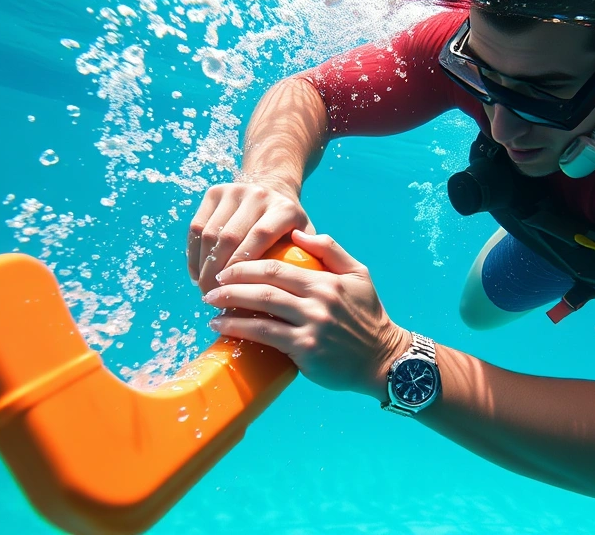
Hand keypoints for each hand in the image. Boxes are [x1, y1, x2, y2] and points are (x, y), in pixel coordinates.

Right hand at [188, 176, 313, 293]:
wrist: (273, 190)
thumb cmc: (289, 228)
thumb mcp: (304, 242)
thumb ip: (304, 263)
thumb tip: (286, 295)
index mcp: (284, 209)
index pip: (260, 237)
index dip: (243, 266)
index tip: (233, 291)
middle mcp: (259, 195)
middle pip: (230, 237)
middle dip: (218, 272)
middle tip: (215, 297)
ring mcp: (234, 191)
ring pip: (209, 233)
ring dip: (203, 265)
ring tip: (205, 288)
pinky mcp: (214, 192)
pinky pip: (196, 227)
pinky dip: (193, 254)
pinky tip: (197, 273)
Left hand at [202, 230, 410, 400]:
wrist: (383, 360)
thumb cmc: (369, 316)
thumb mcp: (359, 274)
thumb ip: (330, 250)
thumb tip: (297, 234)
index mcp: (327, 281)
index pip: (278, 267)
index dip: (247, 265)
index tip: (228, 269)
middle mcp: (319, 301)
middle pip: (265, 286)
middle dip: (231, 284)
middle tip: (212, 286)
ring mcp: (312, 326)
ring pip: (261, 310)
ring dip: (230, 306)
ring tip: (210, 306)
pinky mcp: (306, 350)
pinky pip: (265, 336)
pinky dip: (240, 329)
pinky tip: (223, 327)